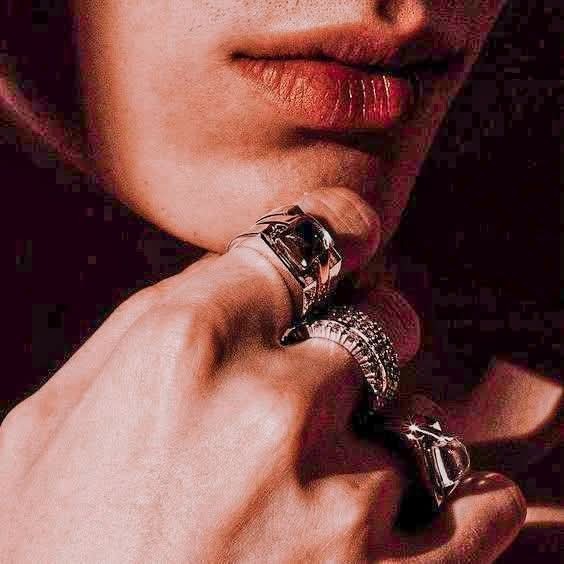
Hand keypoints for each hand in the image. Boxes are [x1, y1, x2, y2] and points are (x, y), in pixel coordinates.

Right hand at [1, 188, 523, 561]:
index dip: (335, 231)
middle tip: (331, 377)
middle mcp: (270, 409)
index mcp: (182, 349)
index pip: (300, 247)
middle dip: (362, 339)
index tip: (353, 234)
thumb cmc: (49, 555)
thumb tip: (229, 275)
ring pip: (419, 414)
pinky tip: (412, 517)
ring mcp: (341, 500)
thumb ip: (142, 331)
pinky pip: (483, 506)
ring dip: (385, 436)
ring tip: (330, 481)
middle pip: (378, 321)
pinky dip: (462, 505)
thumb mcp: (47, 428)